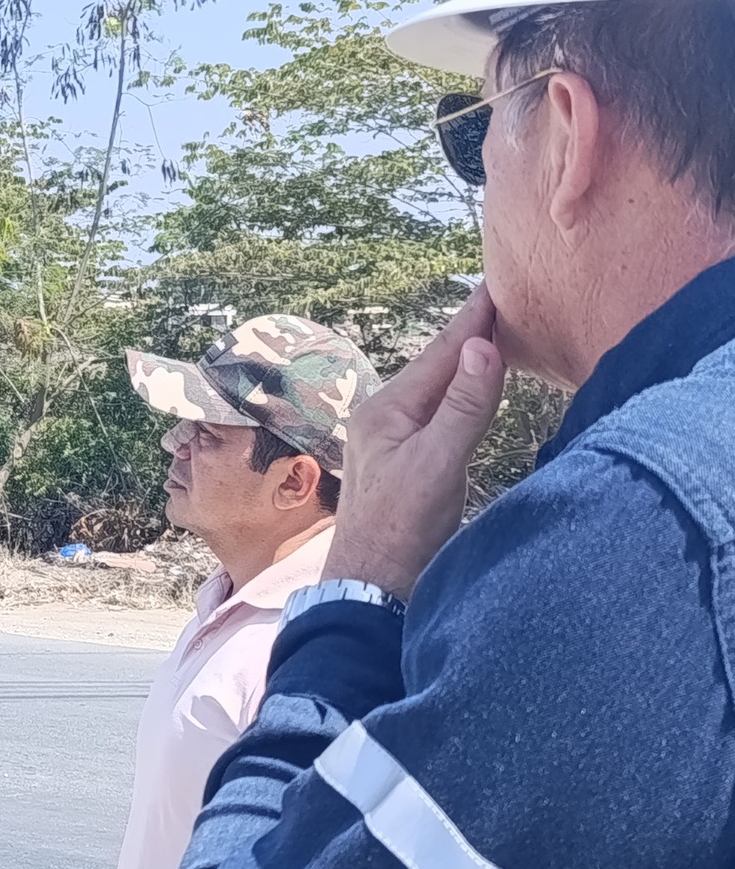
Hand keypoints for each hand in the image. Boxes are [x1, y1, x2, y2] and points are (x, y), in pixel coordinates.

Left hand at [324, 282, 506, 599]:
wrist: (370, 585)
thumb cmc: (399, 530)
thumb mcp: (438, 464)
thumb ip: (462, 407)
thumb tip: (483, 346)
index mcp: (388, 409)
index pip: (442, 352)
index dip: (473, 319)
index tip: (497, 283)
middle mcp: (385, 417)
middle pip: (437, 365)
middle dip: (469, 331)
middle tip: (498, 295)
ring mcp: (392, 439)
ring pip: (436, 387)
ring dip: (464, 360)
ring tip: (489, 332)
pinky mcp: (404, 461)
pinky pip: (437, 410)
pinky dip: (460, 391)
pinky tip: (469, 391)